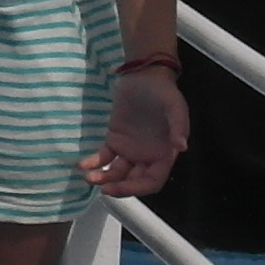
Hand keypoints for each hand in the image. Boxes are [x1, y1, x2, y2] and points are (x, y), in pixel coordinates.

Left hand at [92, 57, 188, 196]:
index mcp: (164, 154)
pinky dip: (93, 162)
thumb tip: (181, 146)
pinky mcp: (115, 139)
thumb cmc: (163, 92)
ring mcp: (129, 149)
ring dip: (103, 178)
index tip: (120, 188)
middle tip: (101, 188)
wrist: (144, 76)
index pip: (152, 182)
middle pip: (133, 181)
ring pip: (116, 172)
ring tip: (89, 177)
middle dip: (118, 187)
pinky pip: (103, 157)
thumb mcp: (175, 106)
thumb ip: (179, 126)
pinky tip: (83, 165)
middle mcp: (147, 156)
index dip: (137, 188)